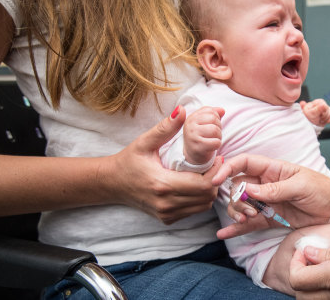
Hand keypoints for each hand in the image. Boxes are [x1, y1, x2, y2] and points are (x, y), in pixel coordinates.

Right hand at [101, 106, 221, 224]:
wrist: (112, 184)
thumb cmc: (129, 161)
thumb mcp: (145, 142)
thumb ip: (165, 128)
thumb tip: (182, 111)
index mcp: (162, 184)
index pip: (203, 184)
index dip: (216, 172)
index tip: (218, 158)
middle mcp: (166, 203)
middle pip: (207, 196)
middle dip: (215, 179)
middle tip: (215, 164)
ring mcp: (167, 214)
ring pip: (203, 205)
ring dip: (209, 190)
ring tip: (206, 173)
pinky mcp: (167, 219)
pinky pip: (194, 211)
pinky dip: (200, 199)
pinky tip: (195, 184)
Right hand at [183, 106, 223, 164]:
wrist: (193, 156)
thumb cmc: (201, 138)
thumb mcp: (205, 123)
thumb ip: (213, 114)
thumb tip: (222, 110)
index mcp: (191, 117)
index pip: (210, 111)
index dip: (216, 119)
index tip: (210, 127)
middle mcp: (189, 125)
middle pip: (213, 119)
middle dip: (218, 127)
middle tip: (212, 136)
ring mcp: (192, 136)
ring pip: (215, 130)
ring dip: (218, 136)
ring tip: (212, 140)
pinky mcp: (197, 148)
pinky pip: (216, 142)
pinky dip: (217, 145)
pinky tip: (212, 147)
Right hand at [212, 154, 329, 238]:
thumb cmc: (321, 189)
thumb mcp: (301, 186)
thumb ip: (276, 189)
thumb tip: (251, 190)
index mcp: (272, 169)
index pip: (244, 163)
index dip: (228, 168)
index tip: (217, 179)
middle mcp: (265, 184)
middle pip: (238, 186)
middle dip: (237, 198)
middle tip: (249, 210)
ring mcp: (266, 201)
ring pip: (241, 204)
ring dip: (238, 212)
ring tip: (247, 219)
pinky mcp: (269, 217)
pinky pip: (249, 222)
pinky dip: (237, 228)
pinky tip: (224, 234)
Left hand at [289, 235, 329, 298]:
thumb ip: (327, 253)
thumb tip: (307, 253)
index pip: (297, 280)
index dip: (295, 264)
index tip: (304, 251)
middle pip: (301, 297)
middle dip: (299, 278)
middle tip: (309, 260)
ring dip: (311, 288)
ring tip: (322, 269)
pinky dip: (325, 294)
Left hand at [300, 99, 329, 126]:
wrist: (308, 125)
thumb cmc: (307, 118)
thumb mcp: (311, 113)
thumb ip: (318, 109)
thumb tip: (324, 105)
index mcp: (317, 102)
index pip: (325, 105)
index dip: (323, 111)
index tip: (318, 115)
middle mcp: (321, 104)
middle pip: (329, 109)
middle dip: (324, 116)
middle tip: (319, 119)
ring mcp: (324, 109)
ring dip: (325, 119)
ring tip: (320, 120)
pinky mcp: (326, 114)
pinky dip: (327, 120)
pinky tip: (322, 121)